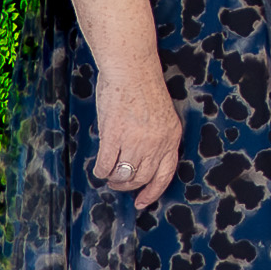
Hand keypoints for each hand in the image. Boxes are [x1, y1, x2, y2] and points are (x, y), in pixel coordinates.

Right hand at [93, 62, 184, 211]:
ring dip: (114, 179)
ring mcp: (135, 140)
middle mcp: (156, 142)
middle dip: (128, 186)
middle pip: (142, 178)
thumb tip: (141, 161)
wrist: (131, 67)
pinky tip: (99, 167)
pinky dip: (101, 170)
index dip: (153, 192)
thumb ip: (155, 138)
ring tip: (109, 174)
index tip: (142, 202)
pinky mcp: (114, 136)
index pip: (165, 174)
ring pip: (124, 174)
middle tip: (118, 183)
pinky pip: (106, 164)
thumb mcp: (161, 115)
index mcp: (171, 137)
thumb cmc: (143, 86)